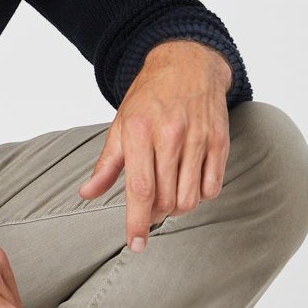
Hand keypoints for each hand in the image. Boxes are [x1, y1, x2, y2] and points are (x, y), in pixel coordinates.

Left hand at [78, 40, 232, 252]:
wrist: (187, 63)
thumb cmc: (150, 95)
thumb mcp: (121, 123)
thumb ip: (107, 163)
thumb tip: (87, 193)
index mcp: (139, 130)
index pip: (140, 189)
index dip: (137, 222)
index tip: (135, 244)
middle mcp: (170, 134)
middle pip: (166, 198)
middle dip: (155, 215)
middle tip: (149, 211)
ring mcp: (198, 137)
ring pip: (190, 198)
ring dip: (177, 209)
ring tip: (168, 199)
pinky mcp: (219, 140)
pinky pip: (213, 186)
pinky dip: (200, 195)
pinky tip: (189, 184)